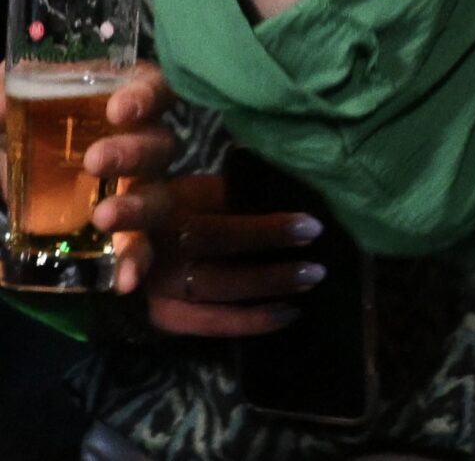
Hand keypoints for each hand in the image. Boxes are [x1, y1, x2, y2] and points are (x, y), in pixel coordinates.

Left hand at [0, 64, 181, 296]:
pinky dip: (138, 262)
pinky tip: (124, 280)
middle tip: (94, 161)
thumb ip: (7, 110)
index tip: (118, 108)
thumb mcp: (10, 130)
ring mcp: (141, 193)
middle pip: (160, 144)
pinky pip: (145, 248)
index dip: (147, 94)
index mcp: (121, 110)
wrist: (14, 207)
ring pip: (162, 195)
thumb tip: (3, 79)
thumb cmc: (23, 152)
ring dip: (138, 205)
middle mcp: (142, 148)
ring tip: (104, 218)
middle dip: (133, 151)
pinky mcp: (130, 237)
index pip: (155, 89)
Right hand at [142, 174, 322, 337]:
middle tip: (316, 236)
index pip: (212, 208)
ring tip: (313, 275)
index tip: (310, 225)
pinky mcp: (165, 317)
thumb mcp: (196, 190)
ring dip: (269, 282)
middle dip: (267, 238)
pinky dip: (252, 321)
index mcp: (163, 203)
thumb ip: (232, 190)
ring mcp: (158, 285)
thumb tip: (292, 188)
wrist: (121, 257)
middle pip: (214, 242)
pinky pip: (211, 323)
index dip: (261, 224)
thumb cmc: (177, 211)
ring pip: (216, 285)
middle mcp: (155, 244)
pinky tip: (289, 313)